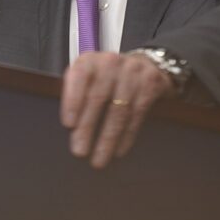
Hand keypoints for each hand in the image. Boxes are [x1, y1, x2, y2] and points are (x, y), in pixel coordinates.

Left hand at [60, 51, 172, 168]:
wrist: (144, 65)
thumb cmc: (106, 78)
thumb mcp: (87, 78)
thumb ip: (75, 94)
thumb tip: (69, 128)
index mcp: (89, 60)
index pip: (79, 77)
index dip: (73, 100)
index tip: (68, 125)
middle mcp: (111, 62)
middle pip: (98, 97)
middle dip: (88, 127)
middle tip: (79, 151)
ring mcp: (133, 72)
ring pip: (119, 109)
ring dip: (108, 138)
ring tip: (99, 159)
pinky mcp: (150, 84)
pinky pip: (137, 114)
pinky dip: (127, 135)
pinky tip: (119, 151)